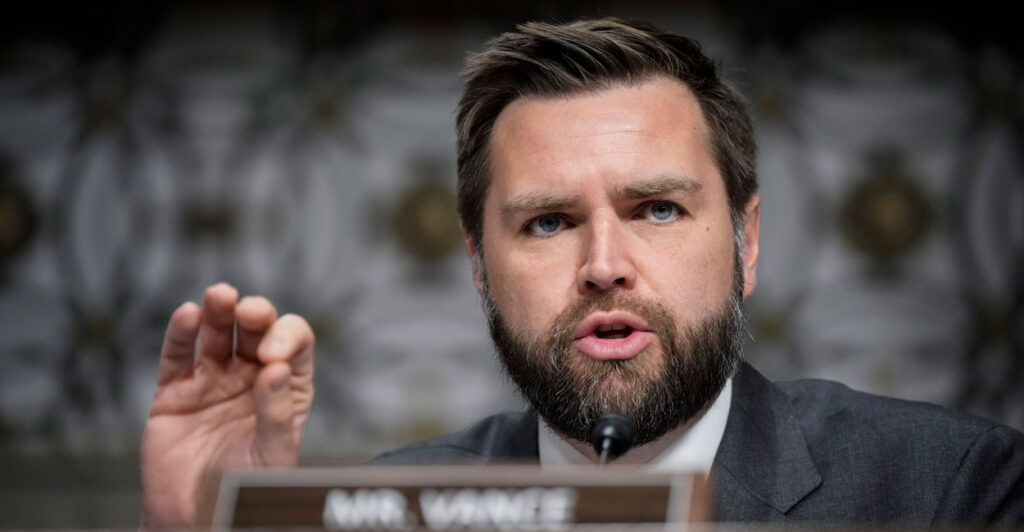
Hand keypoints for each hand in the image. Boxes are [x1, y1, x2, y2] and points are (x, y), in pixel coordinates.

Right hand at [140, 283, 314, 526]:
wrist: (194, 522)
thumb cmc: (244, 494)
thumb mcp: (273, 457)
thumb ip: (278, 415)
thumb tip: (276, 370)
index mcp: (285, 388)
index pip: (295, 345)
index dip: (288, 338)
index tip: (273, 357)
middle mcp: (251, 377)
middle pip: (256, 330)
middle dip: (255, 314)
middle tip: (250, 313)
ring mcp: (212, 381)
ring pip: (217, 334)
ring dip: (219, 310)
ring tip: (219, 296)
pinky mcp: (174, 393)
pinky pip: (178, 356)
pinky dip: (181, 333)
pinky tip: (188, 314)